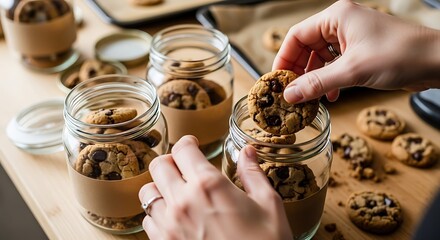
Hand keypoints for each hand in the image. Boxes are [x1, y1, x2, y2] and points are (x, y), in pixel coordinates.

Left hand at [138, 135, 291, 239]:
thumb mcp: (269, 204)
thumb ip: (253, 173)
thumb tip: (247, 151)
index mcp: (209, 185)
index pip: (183, 149)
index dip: (188, 143)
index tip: (193, 145)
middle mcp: (183, 201)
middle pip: (158, 166)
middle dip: (171, 160)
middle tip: (184, 165)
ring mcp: (170, 225)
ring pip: (148, 193)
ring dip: (161, 187)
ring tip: (177, 191)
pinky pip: (148, 221)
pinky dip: (157, 213)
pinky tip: (175, 216)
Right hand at [273, 0, 439, 102]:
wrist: (436, 61)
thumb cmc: (400, 55)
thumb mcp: (353, 71)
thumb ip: (317, 83)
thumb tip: (290, 95)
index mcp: (336, 17)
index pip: (297, 35)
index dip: (284, 58)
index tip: (277, 80)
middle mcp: (341, 25)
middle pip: (306, 47)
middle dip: (298, 71)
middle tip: (290, 93)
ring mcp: (351, 38)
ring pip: (319, 58)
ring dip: (313, 78)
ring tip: (309, 98)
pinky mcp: (359, 52)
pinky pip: (334, 65)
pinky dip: (329, 80)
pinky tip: (330, 96)